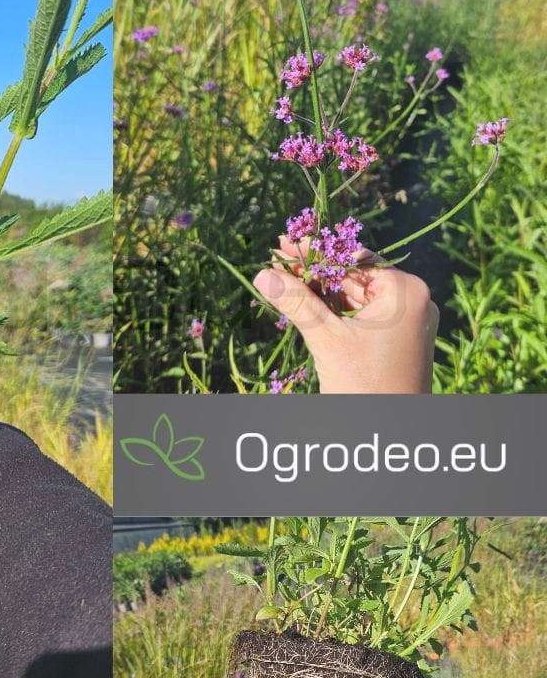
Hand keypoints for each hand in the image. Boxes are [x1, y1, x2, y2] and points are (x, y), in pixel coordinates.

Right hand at [254, 239, 437, 392]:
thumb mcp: (326, 339)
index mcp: (405, 290)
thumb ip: (296, 302)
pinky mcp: (397, 339)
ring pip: (354, 296)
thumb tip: (264, 274)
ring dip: (320, 291)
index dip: (314, 253)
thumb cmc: (364, 386)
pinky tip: (305, 304)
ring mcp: (407, 321)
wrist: (389, 433)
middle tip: (278, 260)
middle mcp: (413, 300)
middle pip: (352, 277)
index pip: (351, 261)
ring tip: (285, 281)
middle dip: (314, 272)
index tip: (284, 244)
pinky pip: (361, 314)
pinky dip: (334, 311)